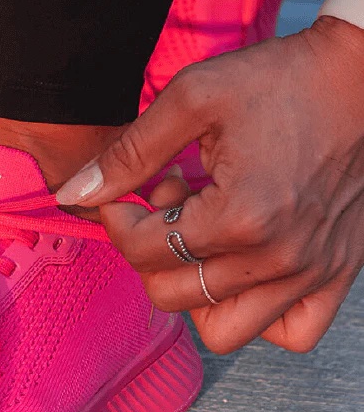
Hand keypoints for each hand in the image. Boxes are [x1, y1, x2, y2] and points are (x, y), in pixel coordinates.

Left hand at [56, 17, 363, 353]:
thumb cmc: (281, 79)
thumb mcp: (192, 99)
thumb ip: (127, 154)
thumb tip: (73, 195)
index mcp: (240, 216)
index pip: (143, 251)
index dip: (117, 221)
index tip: (128, 193)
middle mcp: (277, 258)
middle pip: (170, 294)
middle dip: (150, 251)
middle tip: (169, 206)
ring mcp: (311, 273)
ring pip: (220, 329)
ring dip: (192, 290)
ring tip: (202, 241)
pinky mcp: (338, 274)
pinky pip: (290, 332)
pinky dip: (257, 315)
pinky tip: (243, 271)